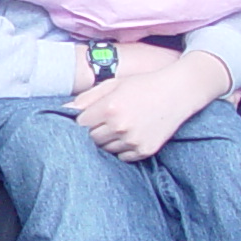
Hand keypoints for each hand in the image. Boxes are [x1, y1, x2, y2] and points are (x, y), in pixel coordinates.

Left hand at [69, 51, 233, 161]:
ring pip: (106, 150)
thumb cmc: (143, 85)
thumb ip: (87, 98)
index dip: (83, 121)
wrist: (178, 92)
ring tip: (122, 124)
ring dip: (109, 140)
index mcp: (109, 107)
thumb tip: (63, 110)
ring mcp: (133, 140)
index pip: (80, 124)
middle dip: (95, 130)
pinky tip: (132, 133)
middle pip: (91, 139)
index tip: (91, 116)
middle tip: (108, 119)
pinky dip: (123, 148)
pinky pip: (122, 156)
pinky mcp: (144, 150)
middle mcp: (120, 126)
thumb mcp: (113, 84)